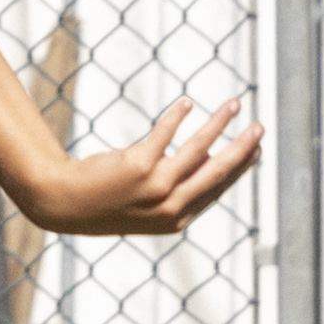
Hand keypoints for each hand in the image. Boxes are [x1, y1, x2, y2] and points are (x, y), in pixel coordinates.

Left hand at [14, 98, 261, 237]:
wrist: (63, 203)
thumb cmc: (107, 199)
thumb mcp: (147, 200)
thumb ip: (178, 183)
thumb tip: (209, 152)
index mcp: (176, 220)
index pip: (217, 189)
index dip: (240, 167)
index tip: (256, 149)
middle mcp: (170, 207)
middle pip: (217, 172)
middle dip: (243, 147)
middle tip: (261, 127)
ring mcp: (155, 187)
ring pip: (198, 149)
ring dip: (219, 123)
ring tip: (234, 104)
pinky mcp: (138, 166)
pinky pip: (165, 134)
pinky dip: (177, 117)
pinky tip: (187, 103)